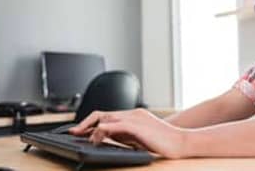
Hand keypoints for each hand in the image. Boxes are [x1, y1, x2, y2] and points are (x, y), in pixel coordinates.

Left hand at [69, 108, 187, 158]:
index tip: (79, 130)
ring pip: (107, 117)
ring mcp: (136, 118)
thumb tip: (106, 137)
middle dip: (85, 123)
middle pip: (103, 113)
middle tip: (74, 133)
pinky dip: (104, 128)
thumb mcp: (139, 137)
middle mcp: (133, 113)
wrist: (180, 142)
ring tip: (83, 137)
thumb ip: (124, 135)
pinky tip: (97, 134)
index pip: (107, 114)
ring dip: (92, 127)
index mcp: (133, 115)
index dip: (91, 122)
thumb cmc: (163, 142)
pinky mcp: (139, 126)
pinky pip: (117, 124)